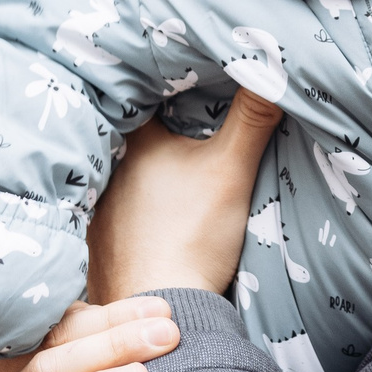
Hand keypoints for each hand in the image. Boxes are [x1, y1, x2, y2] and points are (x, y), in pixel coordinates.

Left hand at [87, 88, 281, 301]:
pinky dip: (132, 205)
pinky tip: (150, 212)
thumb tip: (272, 64)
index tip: (178, 72)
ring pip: (121, 173)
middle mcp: (107, 171)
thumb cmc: (193, 234)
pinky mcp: (100, 244)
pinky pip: (115, 210)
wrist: (164, 307)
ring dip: (140, 169)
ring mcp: (99, 210)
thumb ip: (252, 117)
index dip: (160, 82)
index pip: (140, 95)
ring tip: (166, 162)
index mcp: (134, 144)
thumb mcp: (231, 169)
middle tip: (177, 114)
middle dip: (152, 126)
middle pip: (129, 134)